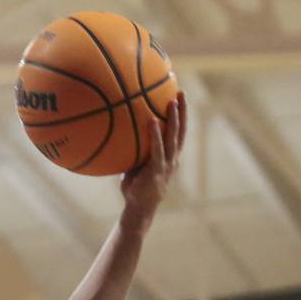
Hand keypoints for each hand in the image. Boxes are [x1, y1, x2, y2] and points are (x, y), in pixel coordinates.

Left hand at [120, 94, 185, 230]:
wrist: (139, 208)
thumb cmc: (134, 187)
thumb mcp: (134, 165)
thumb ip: (133, 150)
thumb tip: (118, 132)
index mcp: (169, 156)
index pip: (178, 132)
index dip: (180, 115)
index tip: (178, 97)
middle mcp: (172, 158)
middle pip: (181, 130)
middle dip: (182, 111)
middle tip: (181, 91)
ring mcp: (166, 164)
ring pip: (174, 137)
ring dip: (174, 118)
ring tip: (173, 101)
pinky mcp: (157, 170)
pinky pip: (157, 149)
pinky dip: (155, 135)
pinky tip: (152, 121)